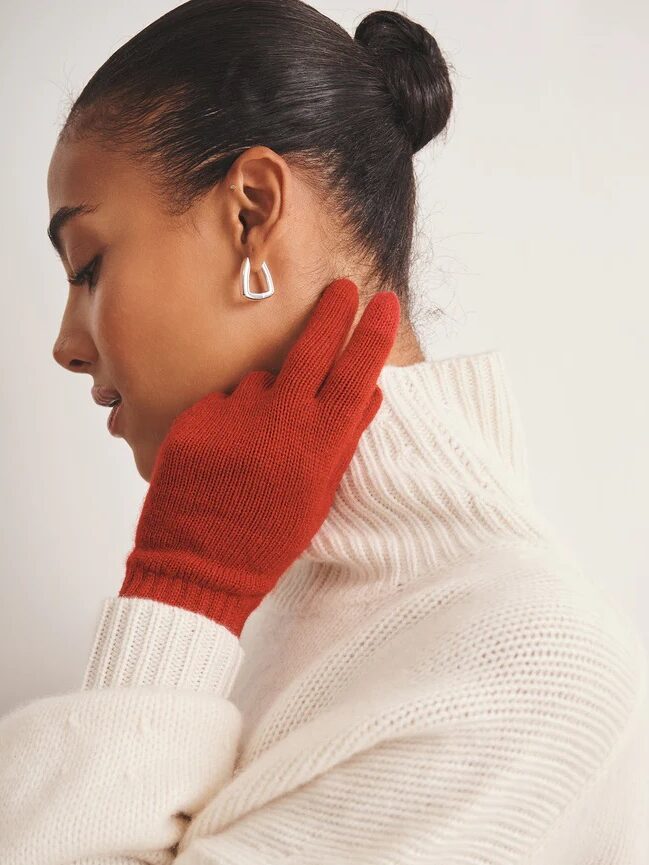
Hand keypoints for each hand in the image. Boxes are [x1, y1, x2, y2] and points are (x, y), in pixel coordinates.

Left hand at [119, 278, 400, 635]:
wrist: (197, 565)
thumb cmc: (267, 540)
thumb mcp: (318, 496)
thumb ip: (341, 441)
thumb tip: (367, 394)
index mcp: (318, 446)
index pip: (356, 375)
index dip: (373, 335)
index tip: (382, 303)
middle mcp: (279, 422)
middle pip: (312, 349)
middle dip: (332, 312)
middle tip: (343, 287)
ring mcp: (234, 416)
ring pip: (261, 381)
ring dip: (266, 396)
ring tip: (253, 444)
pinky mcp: (196, 418)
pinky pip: (223, 401)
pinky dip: (229, 416)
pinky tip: (223, 451)